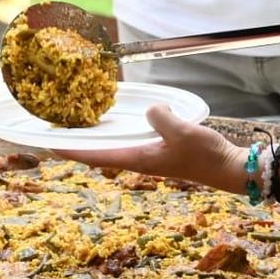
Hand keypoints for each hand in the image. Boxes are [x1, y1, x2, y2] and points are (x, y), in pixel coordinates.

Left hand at [58, 106, 246, 189]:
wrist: (229, 168)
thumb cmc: (205, 155)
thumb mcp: (182, 132)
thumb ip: (160, 118)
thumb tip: (151, 110)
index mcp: (138, 160)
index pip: (96, 156)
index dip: (72, 150)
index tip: (50, 144)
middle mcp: (139, 160)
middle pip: (100, 152)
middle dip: (79, 143)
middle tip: (59, 128)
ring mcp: (150, 156)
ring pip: (115, 146)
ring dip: (98, 137)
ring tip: (82, 123)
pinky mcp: (161, 150)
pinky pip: (133, 139)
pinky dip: (120, 131)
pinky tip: (122, 118)